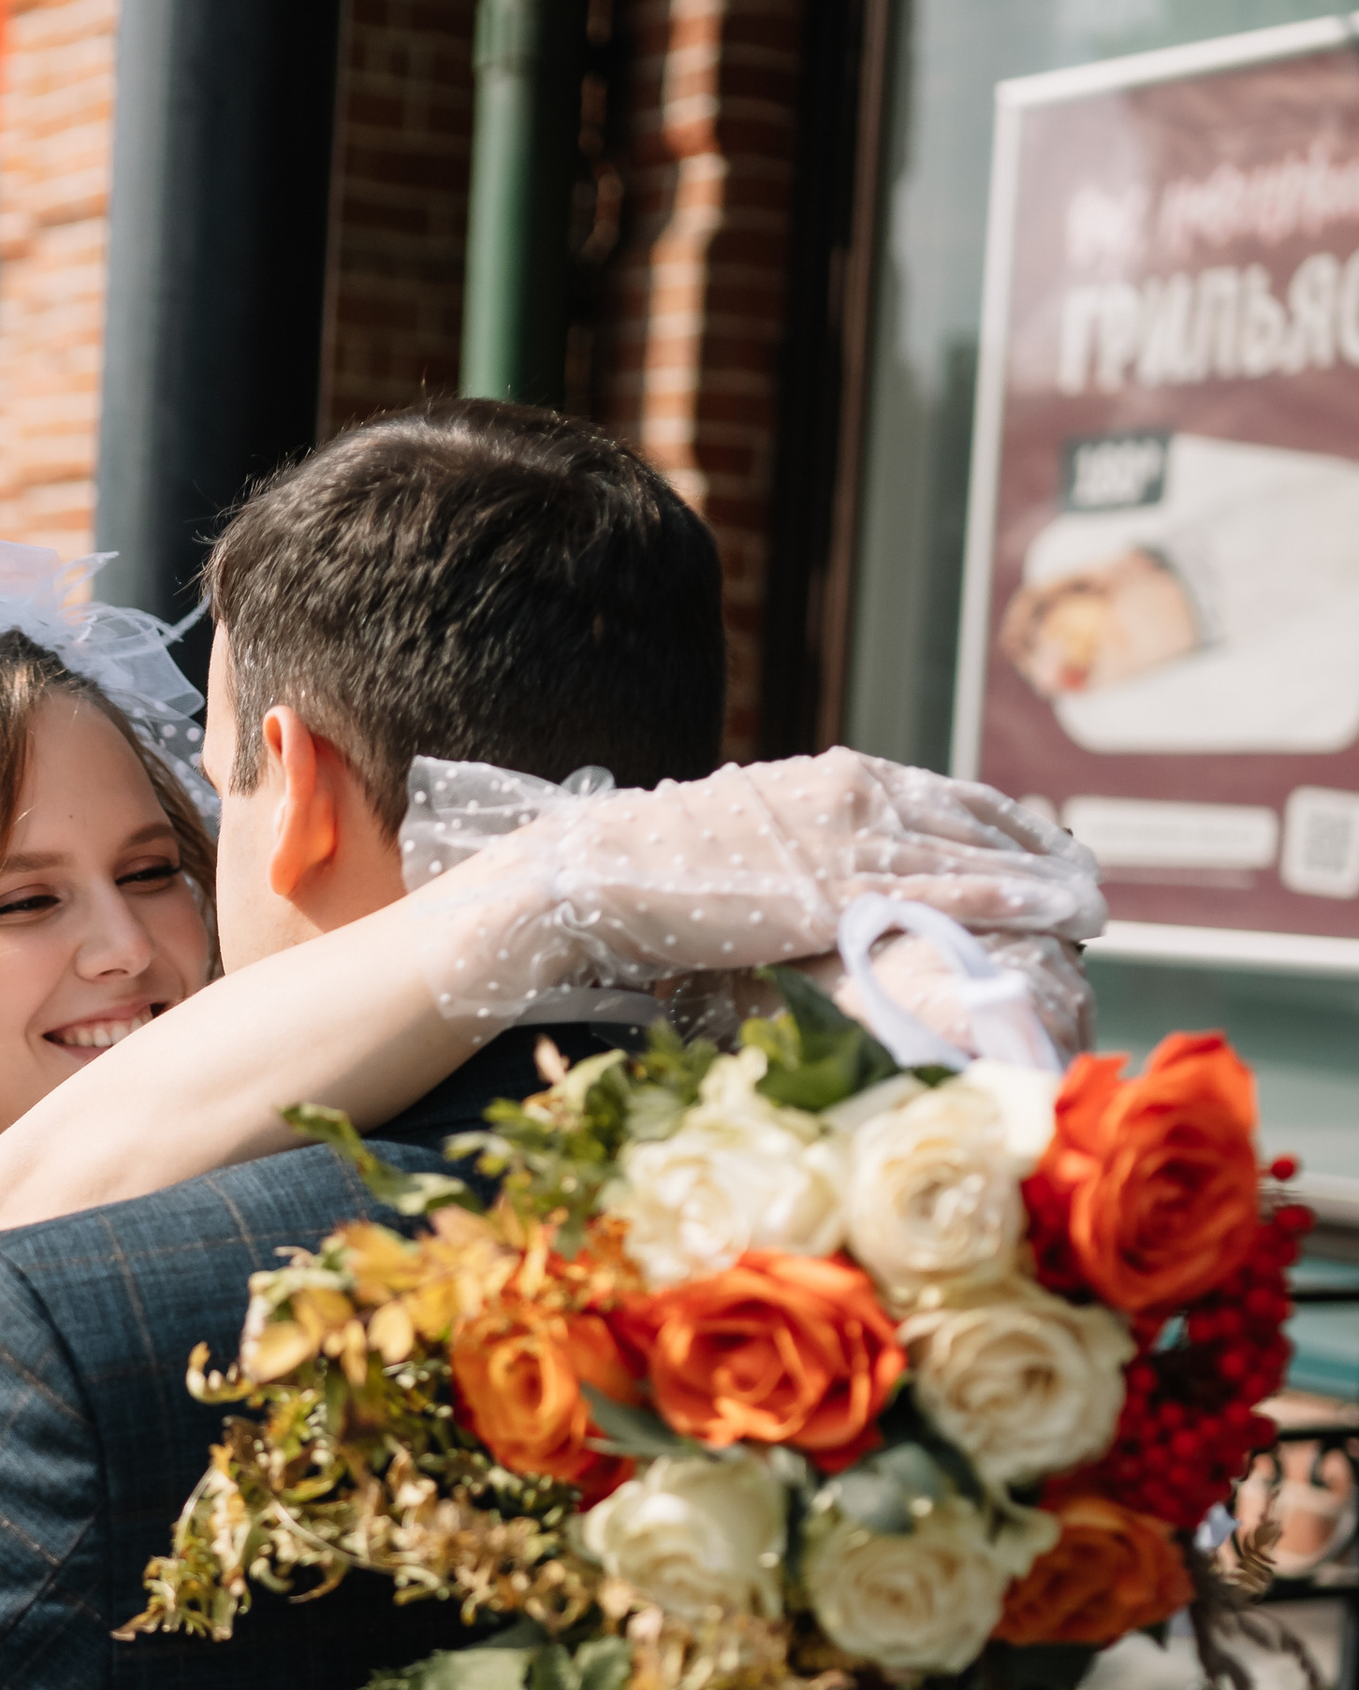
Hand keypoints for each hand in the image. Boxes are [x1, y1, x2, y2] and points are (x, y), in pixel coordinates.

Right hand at [406, 750, 1101, 1020]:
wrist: (595, 876)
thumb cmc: (649, 877)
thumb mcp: (735, 851)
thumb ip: (790, 859)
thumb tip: (815, 899)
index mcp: (825, 778)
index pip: (933, 793)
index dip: (995, 818)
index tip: (1038, 841)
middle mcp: (851, 789)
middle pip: (970, 815)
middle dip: (1035, 847)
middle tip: (1087, 877)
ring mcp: (849, 835)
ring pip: (974, 851)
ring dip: (1044, 878)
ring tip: (1095, 905)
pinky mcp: (840, 885)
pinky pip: (946, 890)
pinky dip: (1010, 899)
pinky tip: (1057, 911)